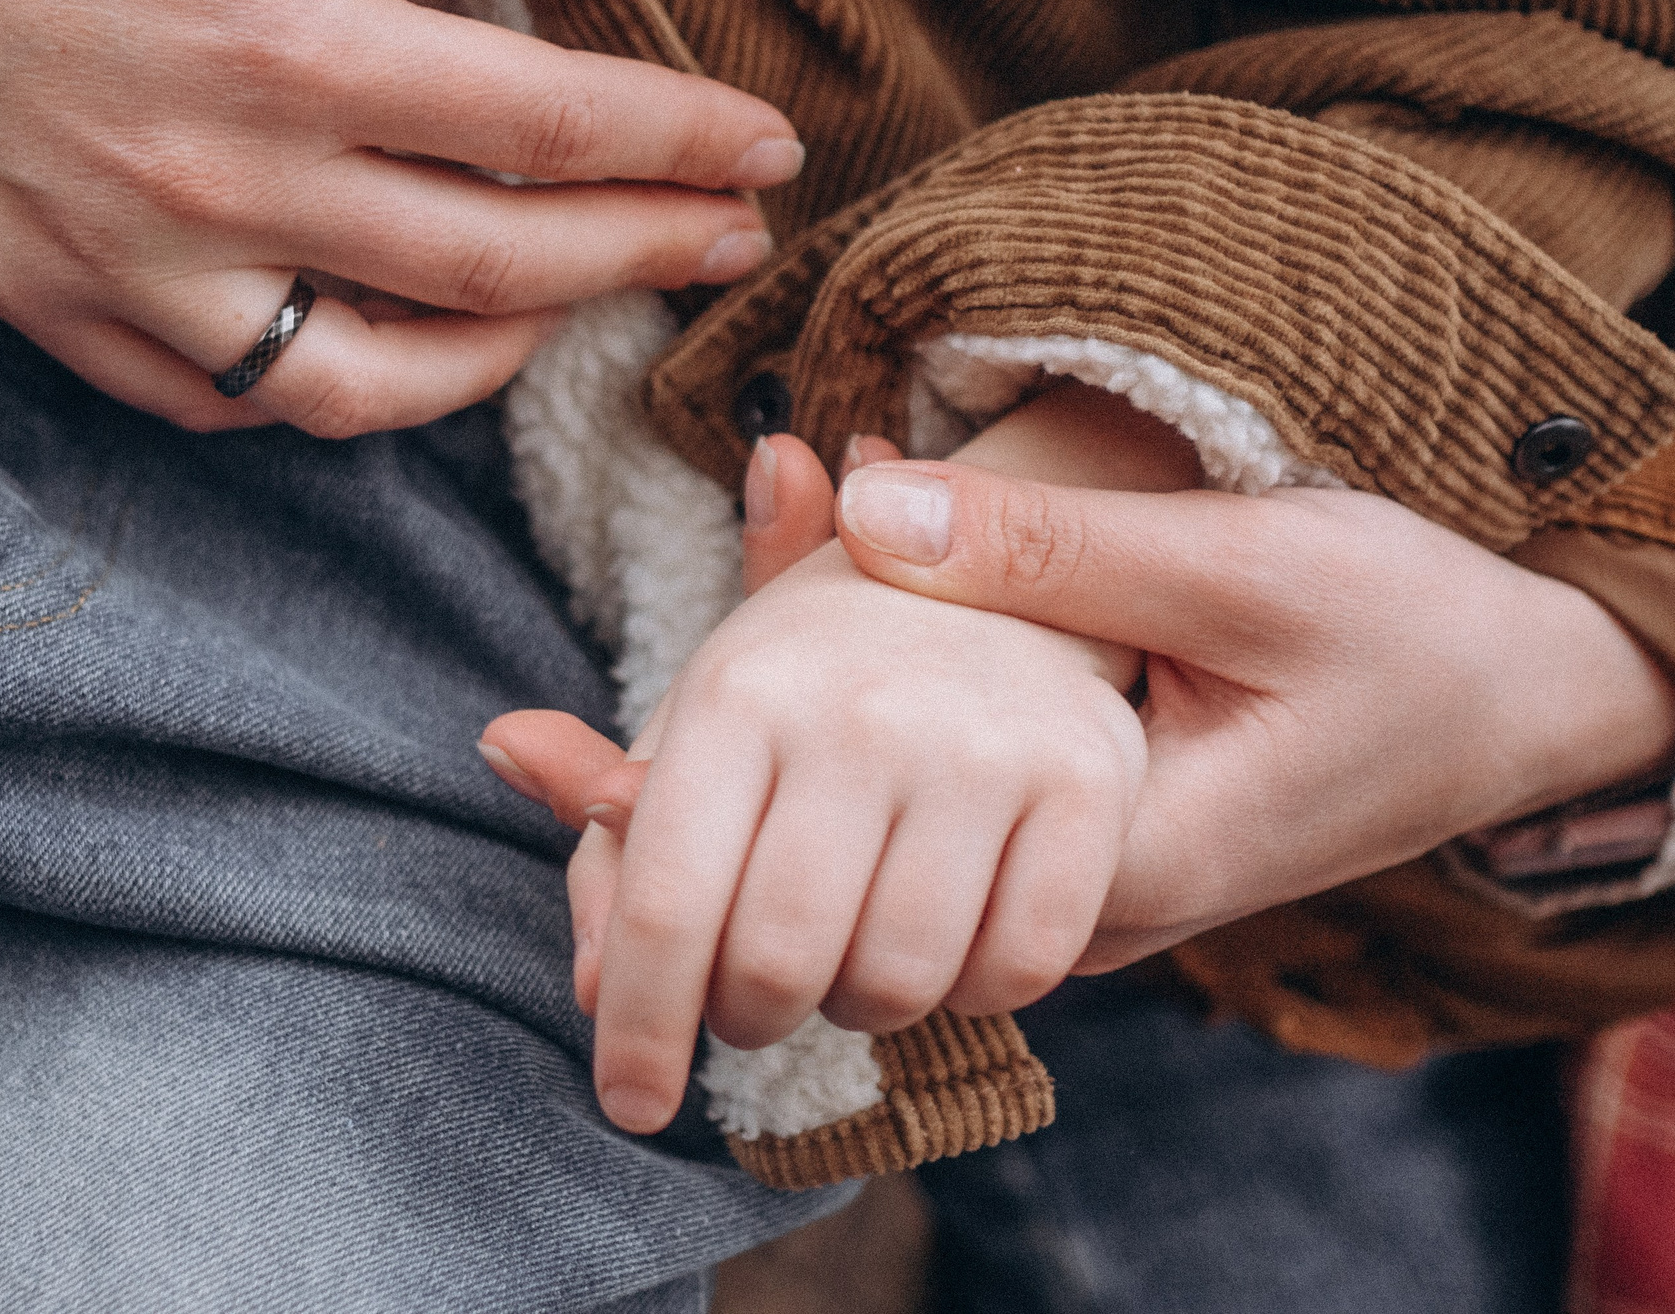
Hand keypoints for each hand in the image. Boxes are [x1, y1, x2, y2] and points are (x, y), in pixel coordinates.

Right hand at [0, 0, 800, 434]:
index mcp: (282, 43)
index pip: (543, 125)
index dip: (679, 140)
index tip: (766, 146)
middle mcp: (216, 184)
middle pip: (489, 267)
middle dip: (639, 256)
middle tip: (730, 240)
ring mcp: (131, 271)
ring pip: (366, 381)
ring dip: (500, 357)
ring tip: (573, 308)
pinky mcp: (60, 311)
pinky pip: (228, 401)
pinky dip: (328, 393)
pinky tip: (387, 349)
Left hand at [484, 434, 1146, 1135]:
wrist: (997, 571)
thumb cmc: (816, 678)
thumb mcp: (697, 727)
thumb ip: (617, 848)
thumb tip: (586, 986)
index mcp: (736, 690)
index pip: (665, 904)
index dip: (637, 1028)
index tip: (628, 1103)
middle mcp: (857, 710)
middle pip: (775, 965)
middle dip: (747, 1019)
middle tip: (755, 997)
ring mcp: (981, 742)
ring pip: (896, 984)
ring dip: (859, 1006)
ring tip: (851, 941)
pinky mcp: (1088, 777)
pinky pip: (1019, 970)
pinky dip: (974, 989)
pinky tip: (947, 935)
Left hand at [830, 459, 1674, 965]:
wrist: (1529, 692)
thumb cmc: (1416, 631)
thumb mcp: (1247, 566)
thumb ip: (1056, 547)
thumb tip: (866, 506)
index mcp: (1120, 865)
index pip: (891, 825)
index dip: (804, 698)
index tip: (780, 540)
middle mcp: (1080, 906)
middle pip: (883, 811)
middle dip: (810, 665)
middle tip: (786, 493)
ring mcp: (1079, 883)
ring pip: (916, 788)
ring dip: (861, 652)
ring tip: (813, 497)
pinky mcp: (1088, 839)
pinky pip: (965, 768)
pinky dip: (923, 667)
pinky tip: (887, 548)